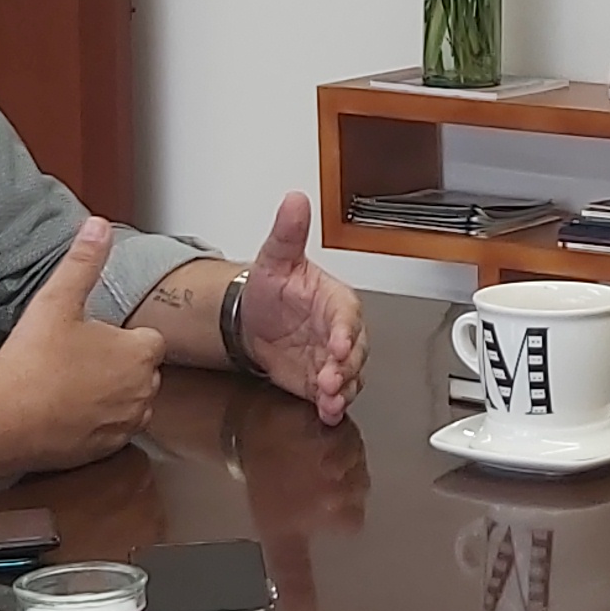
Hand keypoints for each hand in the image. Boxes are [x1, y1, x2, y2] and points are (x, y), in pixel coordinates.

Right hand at [0, 216, 162, 465]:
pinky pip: (111, 433)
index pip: (151, 339)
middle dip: (118, 366)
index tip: (96, 337)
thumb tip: (98, 227)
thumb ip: (83, 261)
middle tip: (78, 359)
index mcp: (139, 353)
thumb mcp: (57, 300)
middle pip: (142, 372)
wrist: (3, 418)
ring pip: (129, 404)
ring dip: (110, 396)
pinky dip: (95, 424)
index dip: (123, 337)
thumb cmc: (32, 361)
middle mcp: (142, 392)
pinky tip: (66, 412)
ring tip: (70, 386)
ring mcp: (125, 424)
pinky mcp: (105, 450)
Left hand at [237, 190, 366, 422]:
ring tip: (329, 401)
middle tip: (329, 379)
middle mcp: (341, 332)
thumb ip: (288, 232)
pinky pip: (334, 395)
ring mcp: (332, 360)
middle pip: (355, 352)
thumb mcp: (276, 258)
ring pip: (349, 377)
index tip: (338, 343)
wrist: (254, 319)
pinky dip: (332, 406)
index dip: (345, 331)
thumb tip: (295, 199)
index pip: (348, 315)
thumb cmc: (273, 288)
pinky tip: (326, 411)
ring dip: (341, 390)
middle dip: (344, 368)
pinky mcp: (320, 382)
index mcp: (336, 300)